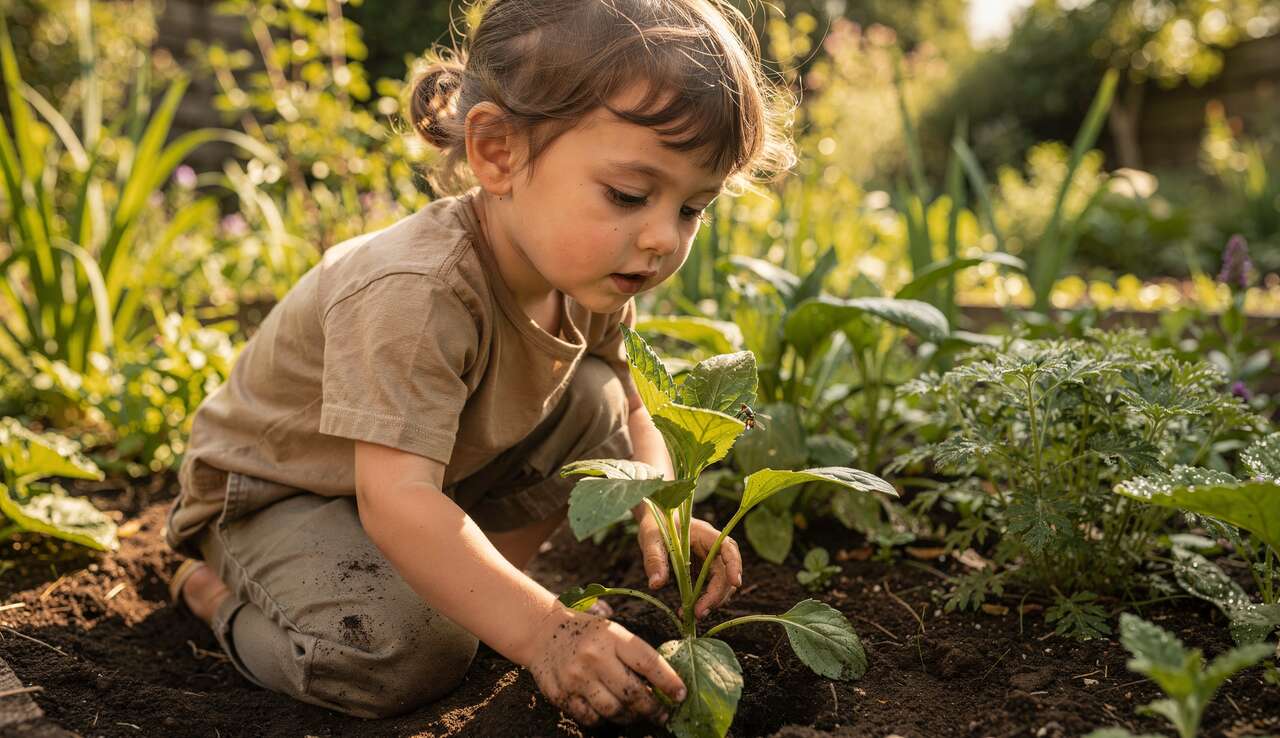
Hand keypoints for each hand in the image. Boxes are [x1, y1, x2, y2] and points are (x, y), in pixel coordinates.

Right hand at [526, 606, 686, 726]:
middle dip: (652, 709)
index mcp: (612, 637)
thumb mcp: (613, 632)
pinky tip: (611, 715)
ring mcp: (575, 678)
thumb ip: (634, 655)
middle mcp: (593, 657)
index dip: (668, 682)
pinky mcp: (560, 694)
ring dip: (631, 718)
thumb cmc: (588, 633)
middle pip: (632, 694)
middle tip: (662, 715)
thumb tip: (665, 685)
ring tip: (638, 716)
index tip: (681, 695)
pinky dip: (604, 721)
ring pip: (613, 711)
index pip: (648, 662)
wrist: (542, 632)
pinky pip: (590, 718)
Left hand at [638, 513, 742, 619]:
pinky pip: (708, 587)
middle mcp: (711, 548)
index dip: (734, 565)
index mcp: (704, 534)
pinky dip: (701, 600)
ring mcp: (708, 559)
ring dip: (711, 600)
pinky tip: (686, 610)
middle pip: (725, 572)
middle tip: (699, 613)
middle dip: (717, 594)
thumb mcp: (651, 539)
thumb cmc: (655, 523)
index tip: (735, 583)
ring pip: (720, 583)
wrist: (654, 520)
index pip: (727, 548)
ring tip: (693, 615)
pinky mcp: (702, 570)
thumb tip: (656, 584)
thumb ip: (654, 559)